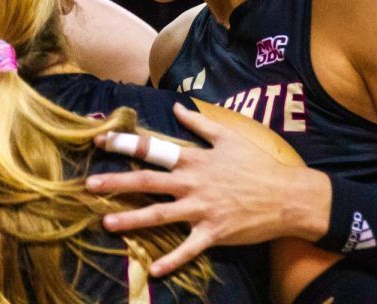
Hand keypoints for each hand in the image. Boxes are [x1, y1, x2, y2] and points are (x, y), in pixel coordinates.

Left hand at [87, 102, 329, 275]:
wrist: (288, 196)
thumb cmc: (259, 164)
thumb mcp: (230, 136)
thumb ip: (200, 123)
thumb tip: (177, 107)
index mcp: (195, 159)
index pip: (153, 149)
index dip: (125, 144)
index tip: (99, 141)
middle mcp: (193, 183)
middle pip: (148, 182)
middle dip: (116, 183)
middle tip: (89, 185)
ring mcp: (203, 209)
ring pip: (161, 215)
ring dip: (132, 219)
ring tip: (107, 223)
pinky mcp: (214, 233)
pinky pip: (188, 249)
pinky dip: (171, 260)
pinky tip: (152, 270)